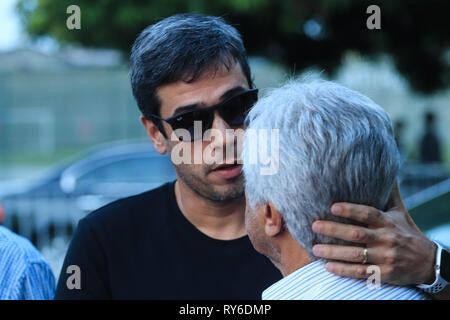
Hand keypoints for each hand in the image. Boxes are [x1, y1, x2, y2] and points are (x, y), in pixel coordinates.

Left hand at [311, 181, 436, 286]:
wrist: (427, 262)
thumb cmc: (406, 232)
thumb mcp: (399, 212)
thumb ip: (389, 193)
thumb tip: (384, 169)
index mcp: (387, 222)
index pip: (368, 213)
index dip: (350, 210)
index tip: (332, 206)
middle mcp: (386, 239)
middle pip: (357, 234)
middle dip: (334, 229)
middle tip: (314, 225)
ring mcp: (385, 258)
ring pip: (355, 254)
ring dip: (333, 252)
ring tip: (315, 249)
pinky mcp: (383, 274)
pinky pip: (361, 272)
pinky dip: (344, 270)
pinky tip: (328, 267)